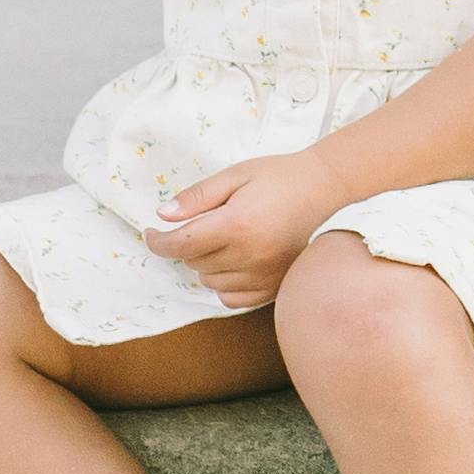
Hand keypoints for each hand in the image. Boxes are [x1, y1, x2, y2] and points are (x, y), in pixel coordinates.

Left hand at [144, 152, 335, 311]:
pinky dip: (224, 283)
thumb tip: (163, 215)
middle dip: (190, 243)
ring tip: (227, 238)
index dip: (158, 241)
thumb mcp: (234, 175)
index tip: (151, 233)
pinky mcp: (273, 286)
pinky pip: (231, 298)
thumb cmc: (277, 177)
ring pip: (209, 281)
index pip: (181, 244)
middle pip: (193, 262)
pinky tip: (235, 261)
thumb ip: (197, 197)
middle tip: (207, 221)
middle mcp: (249, 254)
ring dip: (207, 263)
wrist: (322, 187)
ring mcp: (263, 274)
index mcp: (236, 224)